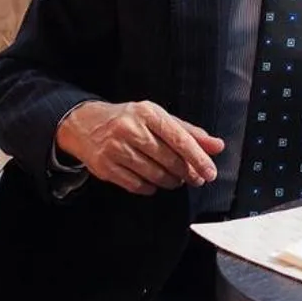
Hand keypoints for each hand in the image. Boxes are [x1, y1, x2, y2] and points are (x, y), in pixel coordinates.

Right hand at [55, 99, 222, 195]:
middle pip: (168, 159)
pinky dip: (150, 188)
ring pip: (154, 174)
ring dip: (170, 181)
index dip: (198, 158)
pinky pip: (136, 185)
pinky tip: (155, 183)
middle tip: (195, 179)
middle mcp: (130, 129)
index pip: (180, 139)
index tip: (210, 172)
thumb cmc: (129, 120)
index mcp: (148, 113)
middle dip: (186, 172)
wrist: (85, 124)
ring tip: (176, 179)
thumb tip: (216, 146)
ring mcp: (115, 149)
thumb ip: (189, 132)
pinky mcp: (105, 167)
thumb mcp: (159, 118)